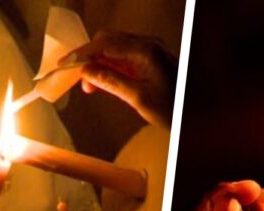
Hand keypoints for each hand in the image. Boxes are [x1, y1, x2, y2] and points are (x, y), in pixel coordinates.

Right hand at [62, 31, 176, 128]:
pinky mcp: (152, 59)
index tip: (64, 64)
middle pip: (108, 41)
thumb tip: (86, 71)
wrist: (200, 114)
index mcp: (145, 51)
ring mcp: (151, 51)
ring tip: (89, 85)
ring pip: (115, 48)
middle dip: (89, 57)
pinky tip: (103, 82)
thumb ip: (111, 82)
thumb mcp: (139, 98)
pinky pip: (125, 56)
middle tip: (77, 78)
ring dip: (99, 63)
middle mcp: (148, 45)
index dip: (81, 54)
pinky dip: (111, 66)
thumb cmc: (175, 109)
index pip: (104, 44)